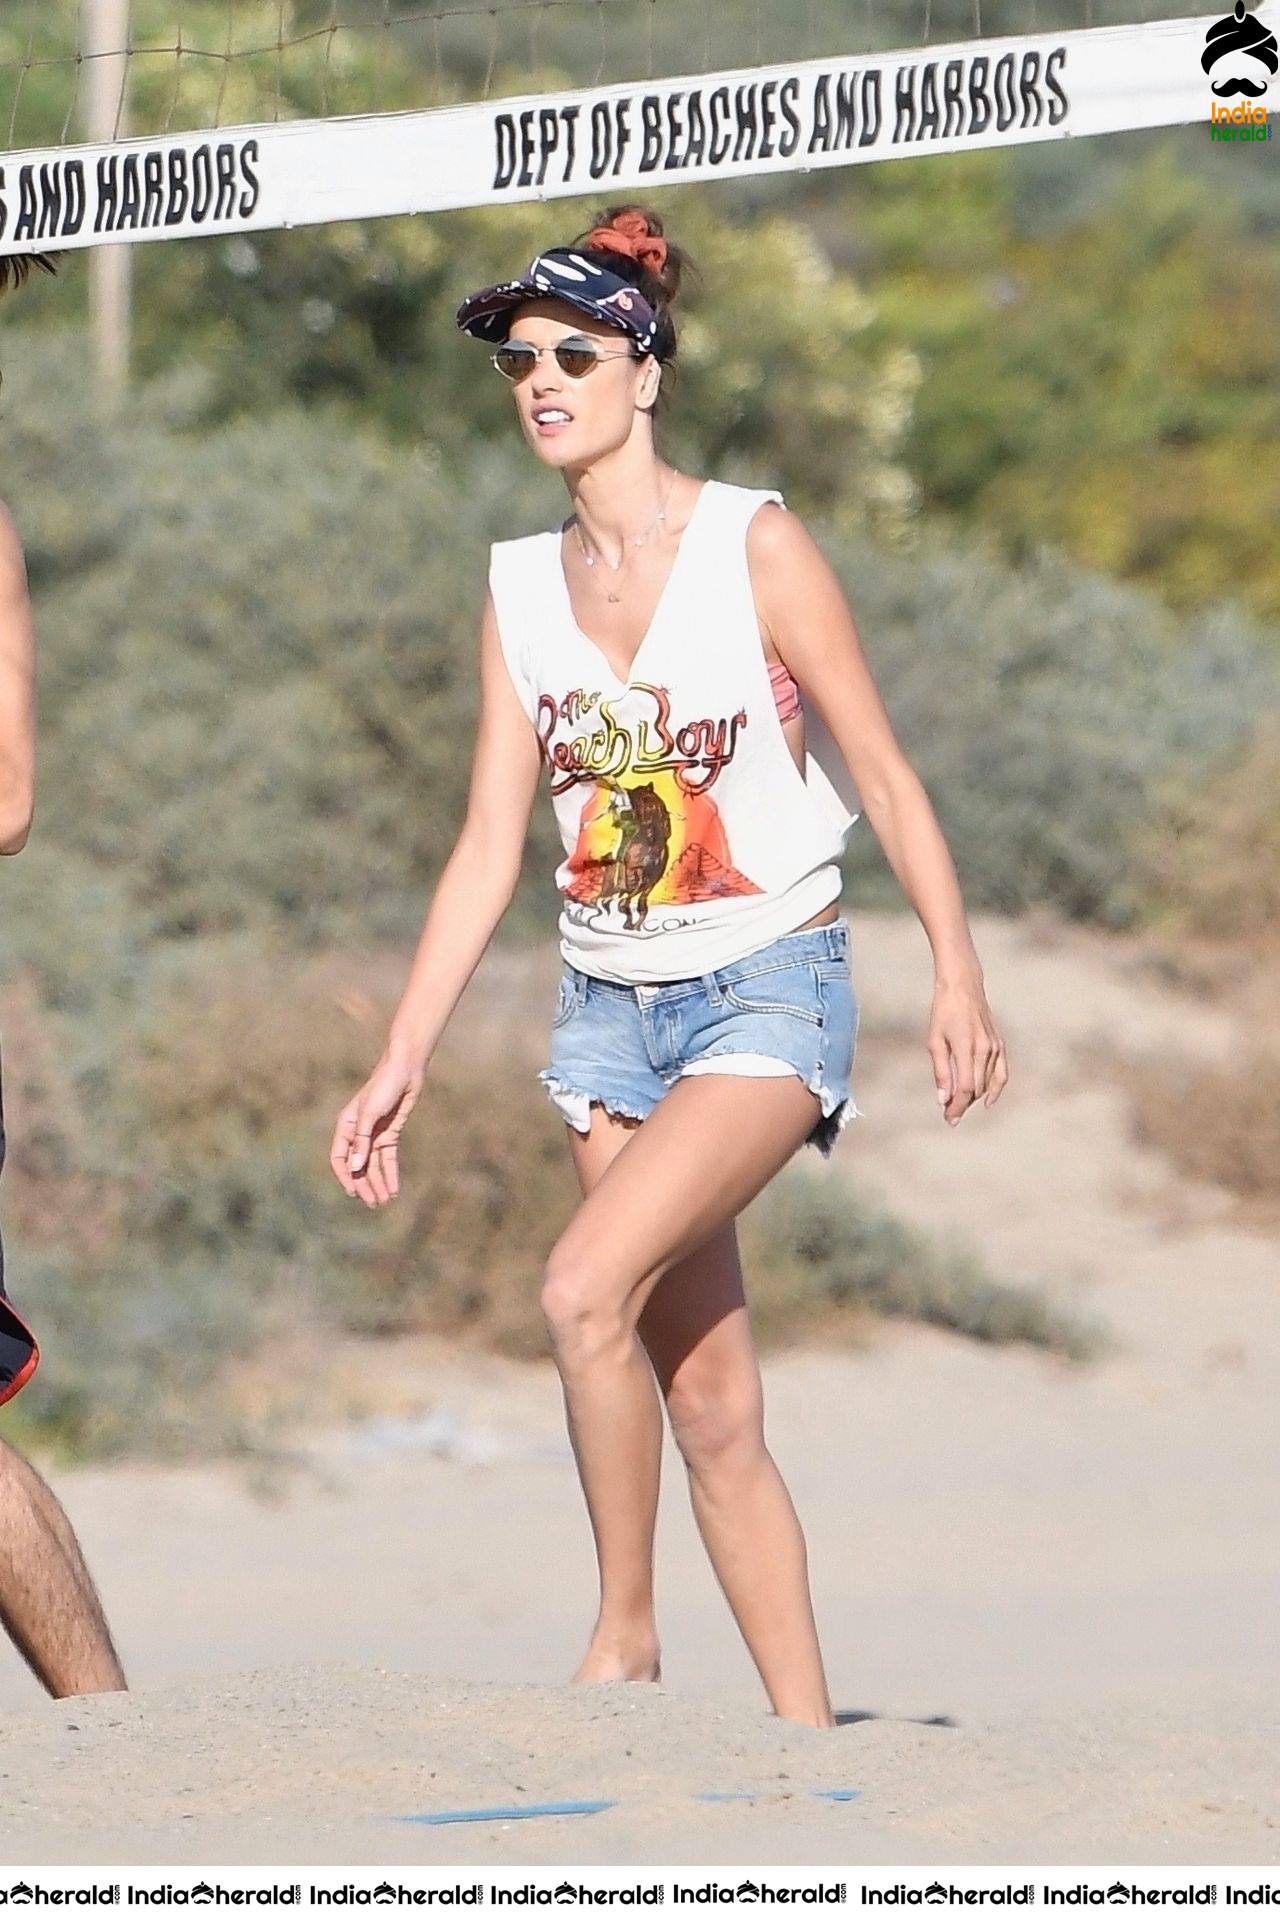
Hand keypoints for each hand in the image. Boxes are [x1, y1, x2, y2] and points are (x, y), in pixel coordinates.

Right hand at [329, 1048, 423, 1206]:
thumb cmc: (383, 1087)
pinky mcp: (390, 1134)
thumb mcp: (369, 1114)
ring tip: (384, 1201)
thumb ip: (362, 1141)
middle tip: (373, 1204)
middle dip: (364, 1185)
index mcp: (346, 1126)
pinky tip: (393, 1189)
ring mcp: (374, 1135)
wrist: (406, 1070)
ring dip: (378, 1183)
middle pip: (358, 1166)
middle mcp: (358, 1134)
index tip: (353, 1192)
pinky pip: (388, 1159)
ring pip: (373, 1166)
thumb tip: (355, 1168)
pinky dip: (390, 1174)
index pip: (339, 1158)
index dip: (345, 1175)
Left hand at [927, 970, 1007, 1124]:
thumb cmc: (943, 1012)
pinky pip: (1001, 1073)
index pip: (964, 1088)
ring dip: (974, 1098)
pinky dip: (995, 1089)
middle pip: (976, 1089)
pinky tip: (987, 1101)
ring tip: (960, 1106)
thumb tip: (943, 1099)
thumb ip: (940, 1071)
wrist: (963, 986)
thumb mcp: (935, 1040)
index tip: (948, 1119)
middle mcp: (984, 1049)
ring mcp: (995, 1047)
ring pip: (986, 1083)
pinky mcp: (1000, 1044)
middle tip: (948, 1113)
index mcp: (966, 1047)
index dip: (957, 1107)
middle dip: (962, 1104)